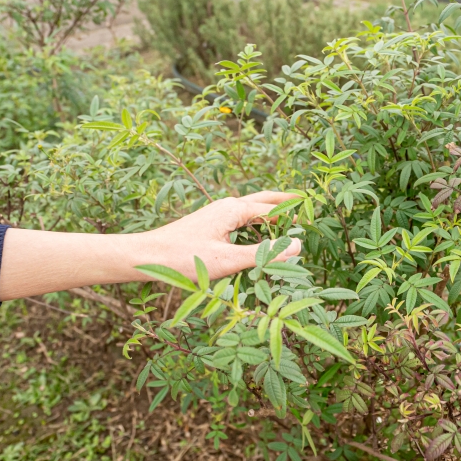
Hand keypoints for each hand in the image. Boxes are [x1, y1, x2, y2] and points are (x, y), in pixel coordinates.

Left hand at [0, 191, 300, 299]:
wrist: (144, 257)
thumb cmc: (184, 259)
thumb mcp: (229, 260)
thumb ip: (265, 253)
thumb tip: (298, 244)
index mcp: (233, 209)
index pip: (274, 209)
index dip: (295, 212)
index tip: (316, 215)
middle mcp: (226, 206)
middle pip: (263, 201)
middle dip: (284, 202)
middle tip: (305, 202)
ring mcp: (215, 215)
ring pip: (250, 210)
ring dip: (269, 213)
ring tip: (287, 219)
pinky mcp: (207, 226)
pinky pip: (239, 220)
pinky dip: (255, 224)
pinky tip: (255, 236)